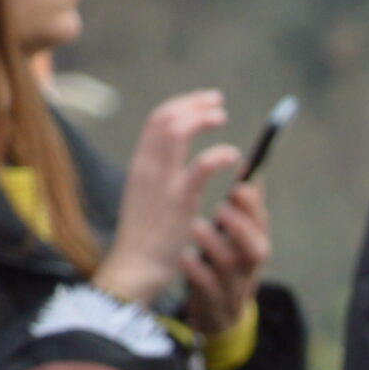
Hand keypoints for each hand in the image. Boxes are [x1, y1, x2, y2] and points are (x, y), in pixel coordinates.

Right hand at [90, 92, 237, 309]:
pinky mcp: (179, 202)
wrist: (134, 267)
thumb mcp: (147, 198)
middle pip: (165, 118)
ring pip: (177, 131)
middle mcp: (147, 167)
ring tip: (222, 118)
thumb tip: (171, 158)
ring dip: (202, 119)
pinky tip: (234, 156)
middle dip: (193, 104)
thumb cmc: (145, 238)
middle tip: (218, 102)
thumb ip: (158, 176)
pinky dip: (218, 155)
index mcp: (141, 166)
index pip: (156, 121)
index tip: (204, 103)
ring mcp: (162, 182)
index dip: (182, 106)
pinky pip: (200, 168)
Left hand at [183, 181, 271, 338]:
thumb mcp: (239, 237)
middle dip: (241, 227)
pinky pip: (207, 287)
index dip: (253, 206)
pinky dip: (197, 271)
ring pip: (231, 265)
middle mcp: (248, 264)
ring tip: (197, 225)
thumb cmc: (226, 263)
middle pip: (256, 248)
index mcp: (254, 244)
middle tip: (222, 208)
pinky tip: (185, 256)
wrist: (220, 312)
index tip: (238, 186)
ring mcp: (232, 283)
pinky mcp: (214, 299)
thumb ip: (245, 208)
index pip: (261, 223)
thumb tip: (251, 172)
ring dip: (215, 244)